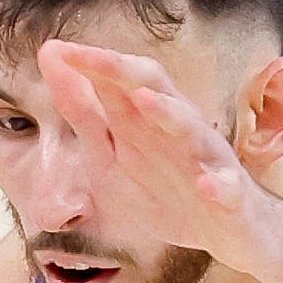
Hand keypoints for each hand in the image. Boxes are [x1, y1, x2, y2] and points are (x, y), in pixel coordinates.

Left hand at [38, 39, 276, 265]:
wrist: (228, 233)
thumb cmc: (167, 189)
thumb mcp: (111, 157)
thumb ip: (85, 116)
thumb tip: (52, 63)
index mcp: (146, 122)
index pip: (119, 82)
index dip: (90, 65)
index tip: (53, 49)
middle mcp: (178, 131)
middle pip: (155, 91)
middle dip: (123, 73)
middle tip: (90, 56)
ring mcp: (206, 161)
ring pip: (192, 130)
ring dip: (169, 114)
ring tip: (143, 100)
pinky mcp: (230, 196)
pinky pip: (227, 187)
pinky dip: (218, 185)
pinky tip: (207, 185)